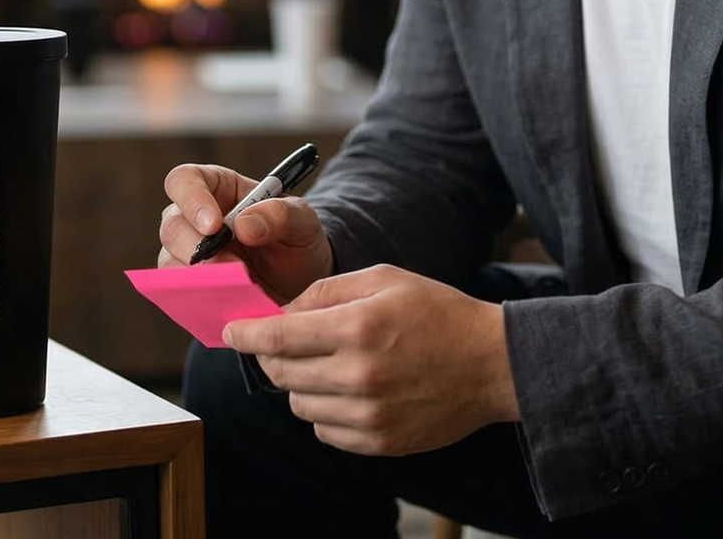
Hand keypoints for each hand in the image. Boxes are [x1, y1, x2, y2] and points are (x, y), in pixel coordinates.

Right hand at [158, 163, 332, 302]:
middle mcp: (193, 218)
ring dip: (199, 276)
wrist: (301, 284)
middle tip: (233, 266)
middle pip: (172, 226)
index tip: (214, 226)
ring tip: (236, 286)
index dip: (192, 200)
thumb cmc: (296, 241)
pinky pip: (176, 291)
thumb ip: (279, 215)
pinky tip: (225, 301)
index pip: (184, 180)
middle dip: (198, 248)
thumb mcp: (302, 222)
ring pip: (169, 260)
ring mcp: (186, 253)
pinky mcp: (187, 285)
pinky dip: (198, 297)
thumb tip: (242, 225)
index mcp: (216, 188)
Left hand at [223, 264, 519, 455]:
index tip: (230, 332)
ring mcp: (369, 415)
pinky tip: (347, 389)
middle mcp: (358, 376)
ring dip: (300, 383)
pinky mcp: (379, 442)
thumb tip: (281, 311)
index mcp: (357, 329)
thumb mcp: (382, 279)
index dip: (244, 335)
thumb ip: (325, 291)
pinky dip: (324, 411)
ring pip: (299, 404)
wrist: (492, 363)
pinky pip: (324, 430)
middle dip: (272, 356)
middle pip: (280, 373)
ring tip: (327, 363)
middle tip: (284, 342)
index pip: (276, 339)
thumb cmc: (436, 312)